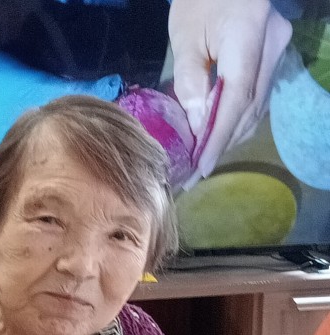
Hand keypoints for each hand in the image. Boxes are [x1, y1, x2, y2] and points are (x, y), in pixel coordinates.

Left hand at [169, 0, 291, 178]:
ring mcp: (278, 52)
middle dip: (223, 143)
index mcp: (249, 36)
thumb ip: (190, 80)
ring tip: (204, 157)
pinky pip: (258, 97)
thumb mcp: (185, 35)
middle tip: (196, 170)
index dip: (219, 138)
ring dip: (231, 134)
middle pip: (249, 108)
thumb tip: (197, 124)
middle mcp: (273, 47)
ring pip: (257, 107)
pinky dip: (237, 119)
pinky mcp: (273, 58)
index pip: (237, 99)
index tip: (202, 167)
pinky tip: (218, 134)